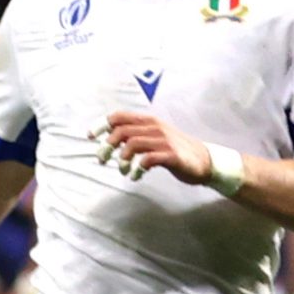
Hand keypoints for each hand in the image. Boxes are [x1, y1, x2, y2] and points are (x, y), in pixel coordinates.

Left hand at [92, 112, 210, 185]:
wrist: (204, 161)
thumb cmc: (174, 150)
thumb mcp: (153, 138)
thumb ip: (134, 136)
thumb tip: (109, 140)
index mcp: (149, 121)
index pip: (120, 116)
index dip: (102, 125)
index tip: (90, 136)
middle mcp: (155, 127)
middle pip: (122, 131)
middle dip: (107, 146)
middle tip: (102, 159)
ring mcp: (164, 141)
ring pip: (132, 144)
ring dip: (122, 159)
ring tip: (122, 170)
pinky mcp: (171, 155)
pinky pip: (147, 160)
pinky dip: (137, 169)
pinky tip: (136, 176)